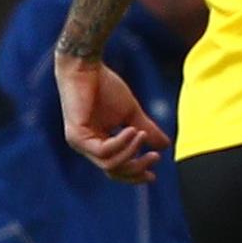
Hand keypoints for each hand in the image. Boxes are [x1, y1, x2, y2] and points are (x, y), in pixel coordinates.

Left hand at [55, 52, 170, 182]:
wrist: (87, 67)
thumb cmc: (105, 86)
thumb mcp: (132, 114)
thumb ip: (147, 130)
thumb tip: (165, 146)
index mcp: (98, 143)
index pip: (115, 169)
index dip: (134, 175)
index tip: (154, 175)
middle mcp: (86, 147)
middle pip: (113, 171)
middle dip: (136, 168)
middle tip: (155, 157)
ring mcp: (79, 143)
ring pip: (109, 164)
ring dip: (131, 152)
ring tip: (143, 135)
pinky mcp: (76, 135)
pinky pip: (104, 150)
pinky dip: (122, 143)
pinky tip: (133, 130)